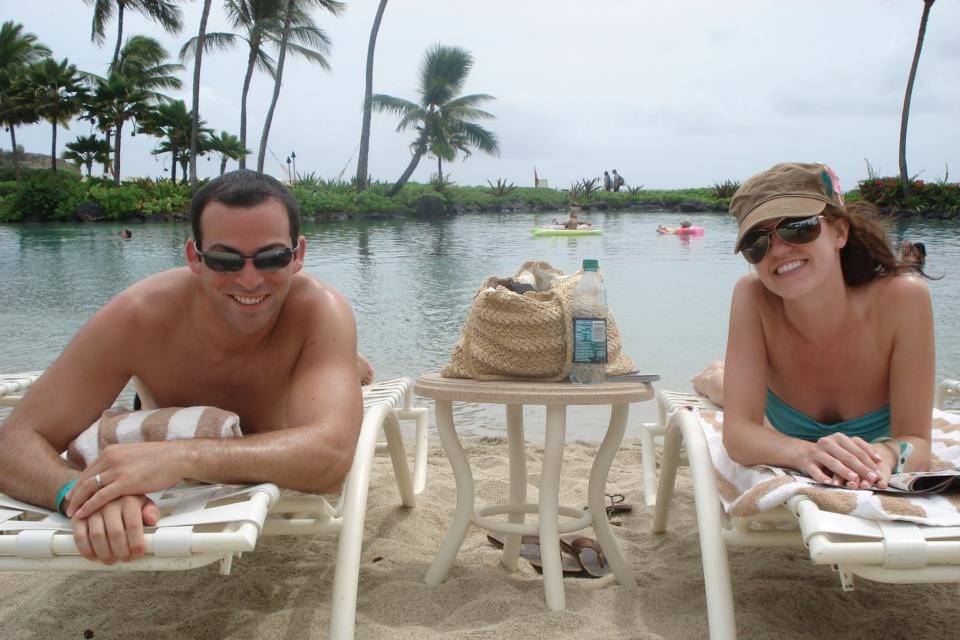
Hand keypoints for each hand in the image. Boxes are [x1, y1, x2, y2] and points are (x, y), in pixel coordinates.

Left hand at [67, 442, 188, 518]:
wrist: (177, 457)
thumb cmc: (161, 458)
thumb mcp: (134, 455)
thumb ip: (121, 462)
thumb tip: (116, 471)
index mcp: (112, 451)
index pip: (89, 469)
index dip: (80, 483)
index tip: (75, 493)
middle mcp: (111, 458)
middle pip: (85, 478)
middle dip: (75, 494)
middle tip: (68, 505)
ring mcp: (117, 470)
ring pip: (89, 488)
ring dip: (78, 502)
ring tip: (72, 512)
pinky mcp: (125, 482)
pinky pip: (100, 496)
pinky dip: (89, 506)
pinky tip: (83, 513)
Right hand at [72, 495, 159, 563]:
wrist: (105, 493)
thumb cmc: (128, 502)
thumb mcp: (144, 503)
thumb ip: (150, 512)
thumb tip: (152, 520)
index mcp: (128, 500)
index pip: (133, 524)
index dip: (136, 542)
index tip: (138, 553)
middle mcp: (110, 503)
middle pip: (115, 532)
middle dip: (121, 551)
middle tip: (126, 559)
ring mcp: (92, 510)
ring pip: (97, 536)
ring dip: (105, 553)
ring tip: (111, 560)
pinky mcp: (78, 517)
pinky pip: (80, 536)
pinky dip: (86, 550)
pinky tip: (94, 556)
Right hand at [797, 433, 886, 488]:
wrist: (802, 453)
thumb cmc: (830, 453)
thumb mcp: (843, 448)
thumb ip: (858, 453)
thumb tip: (879, 463)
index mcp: (839, 437)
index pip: (857, 448)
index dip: (869, 458)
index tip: (878, 469)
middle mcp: (827, 442)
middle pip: (847, 456)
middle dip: (861, 468)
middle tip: (872, 478)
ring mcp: (816, 452)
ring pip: (832, 462)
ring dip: (844, 472)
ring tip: (854, 480)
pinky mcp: (807, 463)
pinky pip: (815, 471)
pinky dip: (822, 477)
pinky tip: (829, 483)